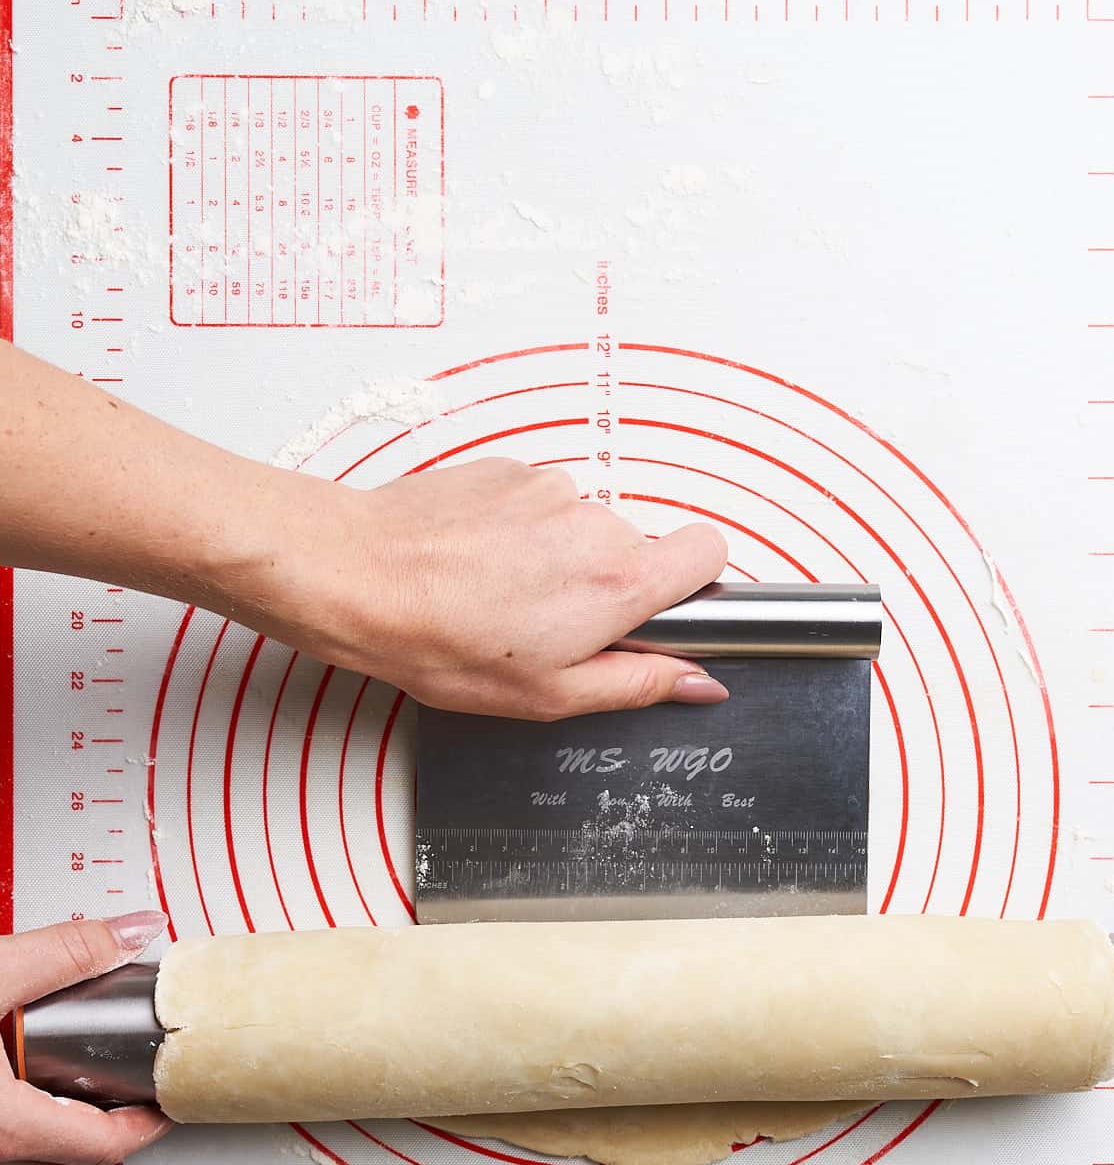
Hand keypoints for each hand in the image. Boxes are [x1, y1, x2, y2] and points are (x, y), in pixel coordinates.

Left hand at [0, 351, 728, 721]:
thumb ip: (637, 683)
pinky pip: (539, 507)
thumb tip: (697, 682)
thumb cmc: (437, 641)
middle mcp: (595, 521)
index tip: (663, 616)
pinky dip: (521, 536)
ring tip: (499, 600)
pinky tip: (477, 568)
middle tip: (551, 629)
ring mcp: (550, 488)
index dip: (696, 584)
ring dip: (559, 562)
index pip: (710, 551)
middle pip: (640, 546)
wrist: (353, 574)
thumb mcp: (547, 694)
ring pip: (583, 529)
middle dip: (610, 586)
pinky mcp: (509, 469)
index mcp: (617, 580)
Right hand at [0, 912, 171, 1164]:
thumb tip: (134, 931)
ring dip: (62, 1148)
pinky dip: (21, 1142)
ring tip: (71, 1094)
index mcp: (5, 1127)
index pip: (106, 1146)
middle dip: (112, 1141)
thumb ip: (64, 953)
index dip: (147, 1122)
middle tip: (127, 1097)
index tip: (164, 1097)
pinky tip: (16, 1090)